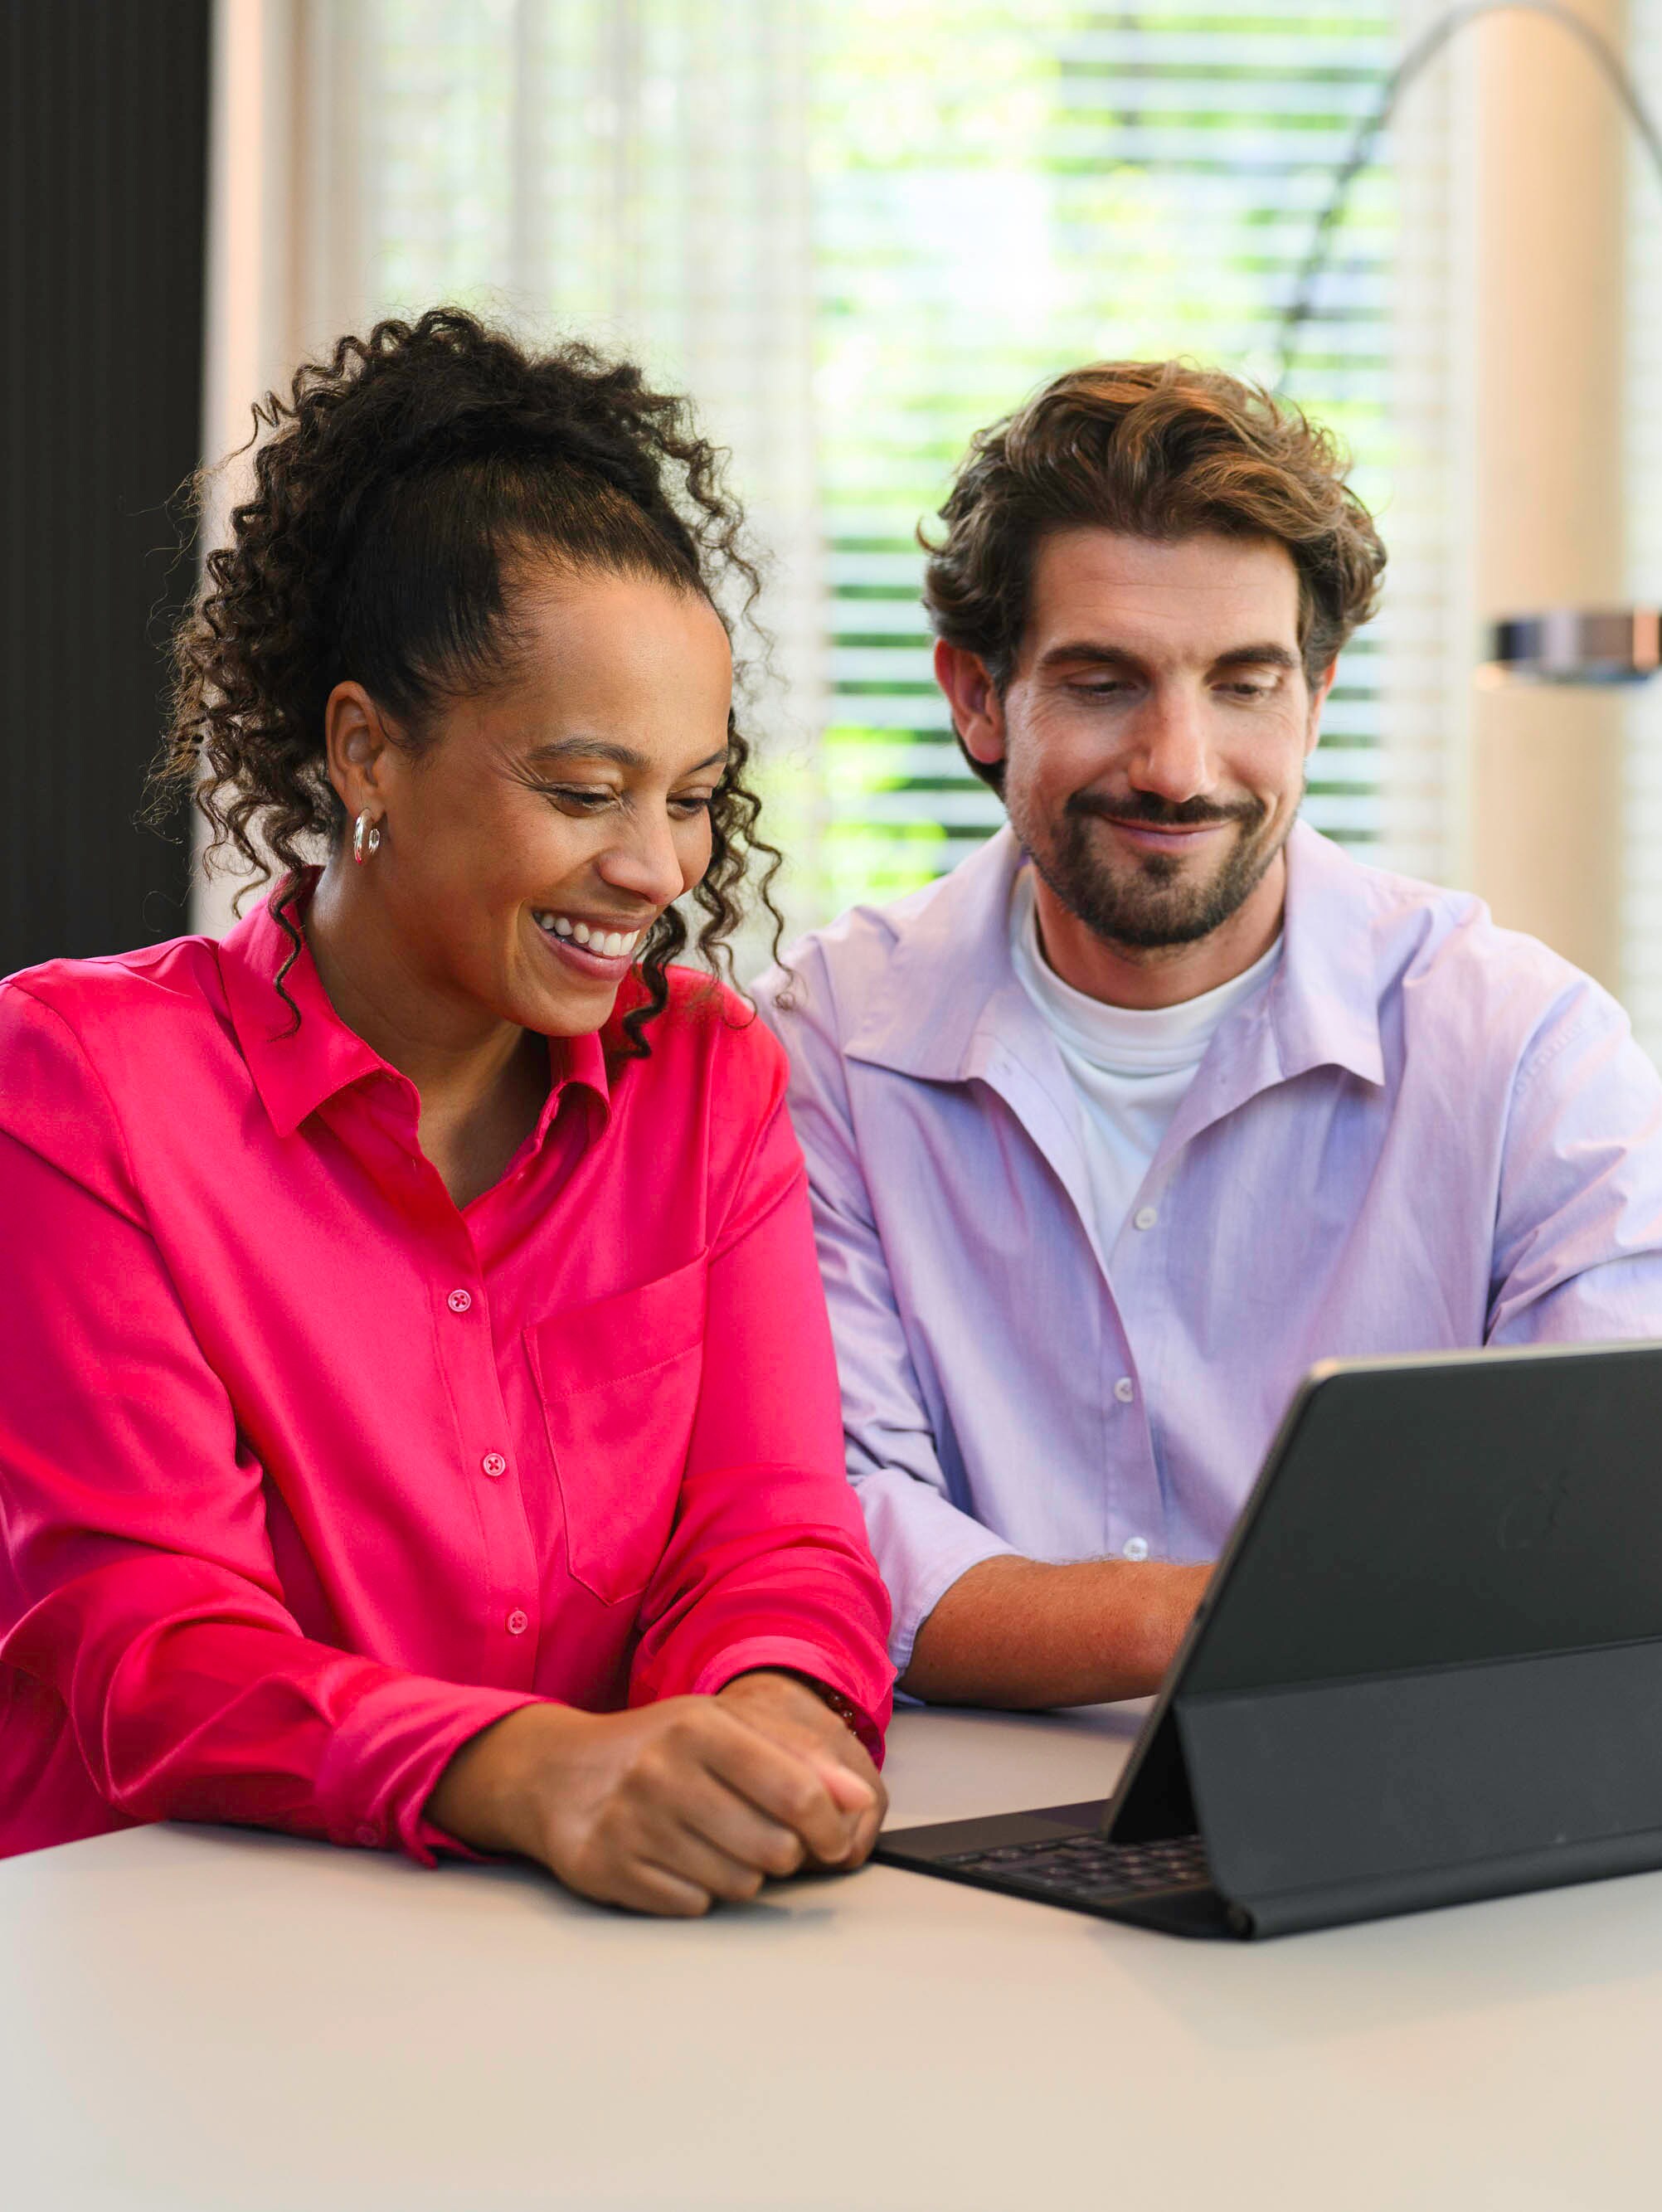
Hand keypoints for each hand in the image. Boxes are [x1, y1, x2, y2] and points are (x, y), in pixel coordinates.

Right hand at [426, 1693, 877, 1916]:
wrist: (558, 1774)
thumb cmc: (656, 1748)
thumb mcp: (722, 1729)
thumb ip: (796, 1759)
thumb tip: (859, 1800)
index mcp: (699, 1727)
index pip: (796, 1792)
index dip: (830, 1827)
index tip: (833, 1841)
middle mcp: (663, 1772)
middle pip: (775, 1849)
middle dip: (783, 1853)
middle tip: (763, 1837)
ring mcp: (632, 1824)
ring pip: (739, 1886)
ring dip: (742, 1874)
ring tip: (714, 1842)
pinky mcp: (609, 1870)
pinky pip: (694, 1905)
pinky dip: (698, 1891)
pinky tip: (678, 1859)